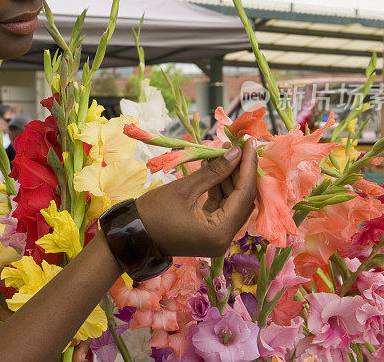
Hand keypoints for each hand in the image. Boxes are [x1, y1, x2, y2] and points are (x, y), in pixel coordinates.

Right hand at [134, 140, 257, 257]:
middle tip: (240, 146)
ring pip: (232, 203)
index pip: (243, 195)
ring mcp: (217, 238)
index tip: (251, 144)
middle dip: (241, 172)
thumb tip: (236, 152)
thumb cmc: (154, 213)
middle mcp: (224, 240)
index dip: (248, 167)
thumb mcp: (184, 189)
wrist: (132, 235)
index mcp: (219, 233)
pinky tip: (215, 166)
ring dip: (230, 178)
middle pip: (242, 200)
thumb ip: (214, 171)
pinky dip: (219, 188)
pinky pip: (221, 207)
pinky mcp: (209, 233)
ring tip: (225, 152)